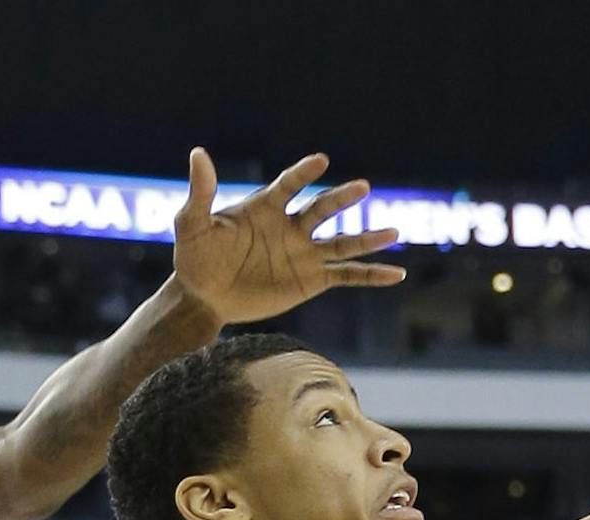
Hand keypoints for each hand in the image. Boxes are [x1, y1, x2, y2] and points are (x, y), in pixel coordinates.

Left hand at [171, 147, 404, 325]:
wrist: (203, 297)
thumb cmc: (195, 258)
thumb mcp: (192, 224)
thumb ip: (200, 192)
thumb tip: (198, 153)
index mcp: (266, 208)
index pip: (290, 186)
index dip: (303, 174)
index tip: (320, 161)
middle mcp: (291, 227)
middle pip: (323, 209)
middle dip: (341, 198)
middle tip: (362, 187)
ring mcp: (304, 254)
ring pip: (343, 242)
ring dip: (368, 238)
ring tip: (393, 232)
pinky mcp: (312, 280)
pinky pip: (348, 276)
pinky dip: (372, 275)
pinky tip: (397, 274)